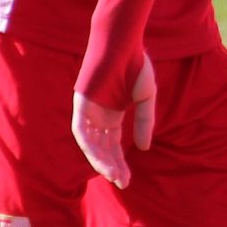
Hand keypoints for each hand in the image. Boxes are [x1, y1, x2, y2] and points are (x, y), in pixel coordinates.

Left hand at [72, 54, 156, 187]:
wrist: (123, 44)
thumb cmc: (136, 65)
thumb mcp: (146, 98)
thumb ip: (145, 122)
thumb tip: (144, 148)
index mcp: (113, 113)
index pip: (113, 144)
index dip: (120, 162)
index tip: (127, 180)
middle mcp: (98, 115)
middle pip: (102, 148)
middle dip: (112, 166)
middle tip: (123, 183)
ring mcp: (88, 110)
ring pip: (91, 144)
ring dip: (102, 161)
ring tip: (115, 176)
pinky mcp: (80, 104)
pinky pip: (82, 132)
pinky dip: (91, 148)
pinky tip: (103, 160)